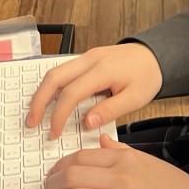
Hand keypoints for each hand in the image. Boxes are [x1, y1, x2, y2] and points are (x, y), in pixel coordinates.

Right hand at [26, 44, 162, 138]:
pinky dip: (53, 86)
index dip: (59, 115)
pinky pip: (63, 70)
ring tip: (36, 114)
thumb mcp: (135, 98)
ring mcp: (87, 57)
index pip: (71, 93)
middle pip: (54, 77)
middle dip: (39, 100)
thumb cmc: (148, 76)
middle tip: (32, 122)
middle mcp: (90, 59)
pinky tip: (50, 100)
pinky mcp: (87, 59)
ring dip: (43, 92)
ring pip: (55, 72)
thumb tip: (86, 123)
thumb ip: (110, 110)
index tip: (54, 133)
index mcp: (102, 70)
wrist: (156, 55)